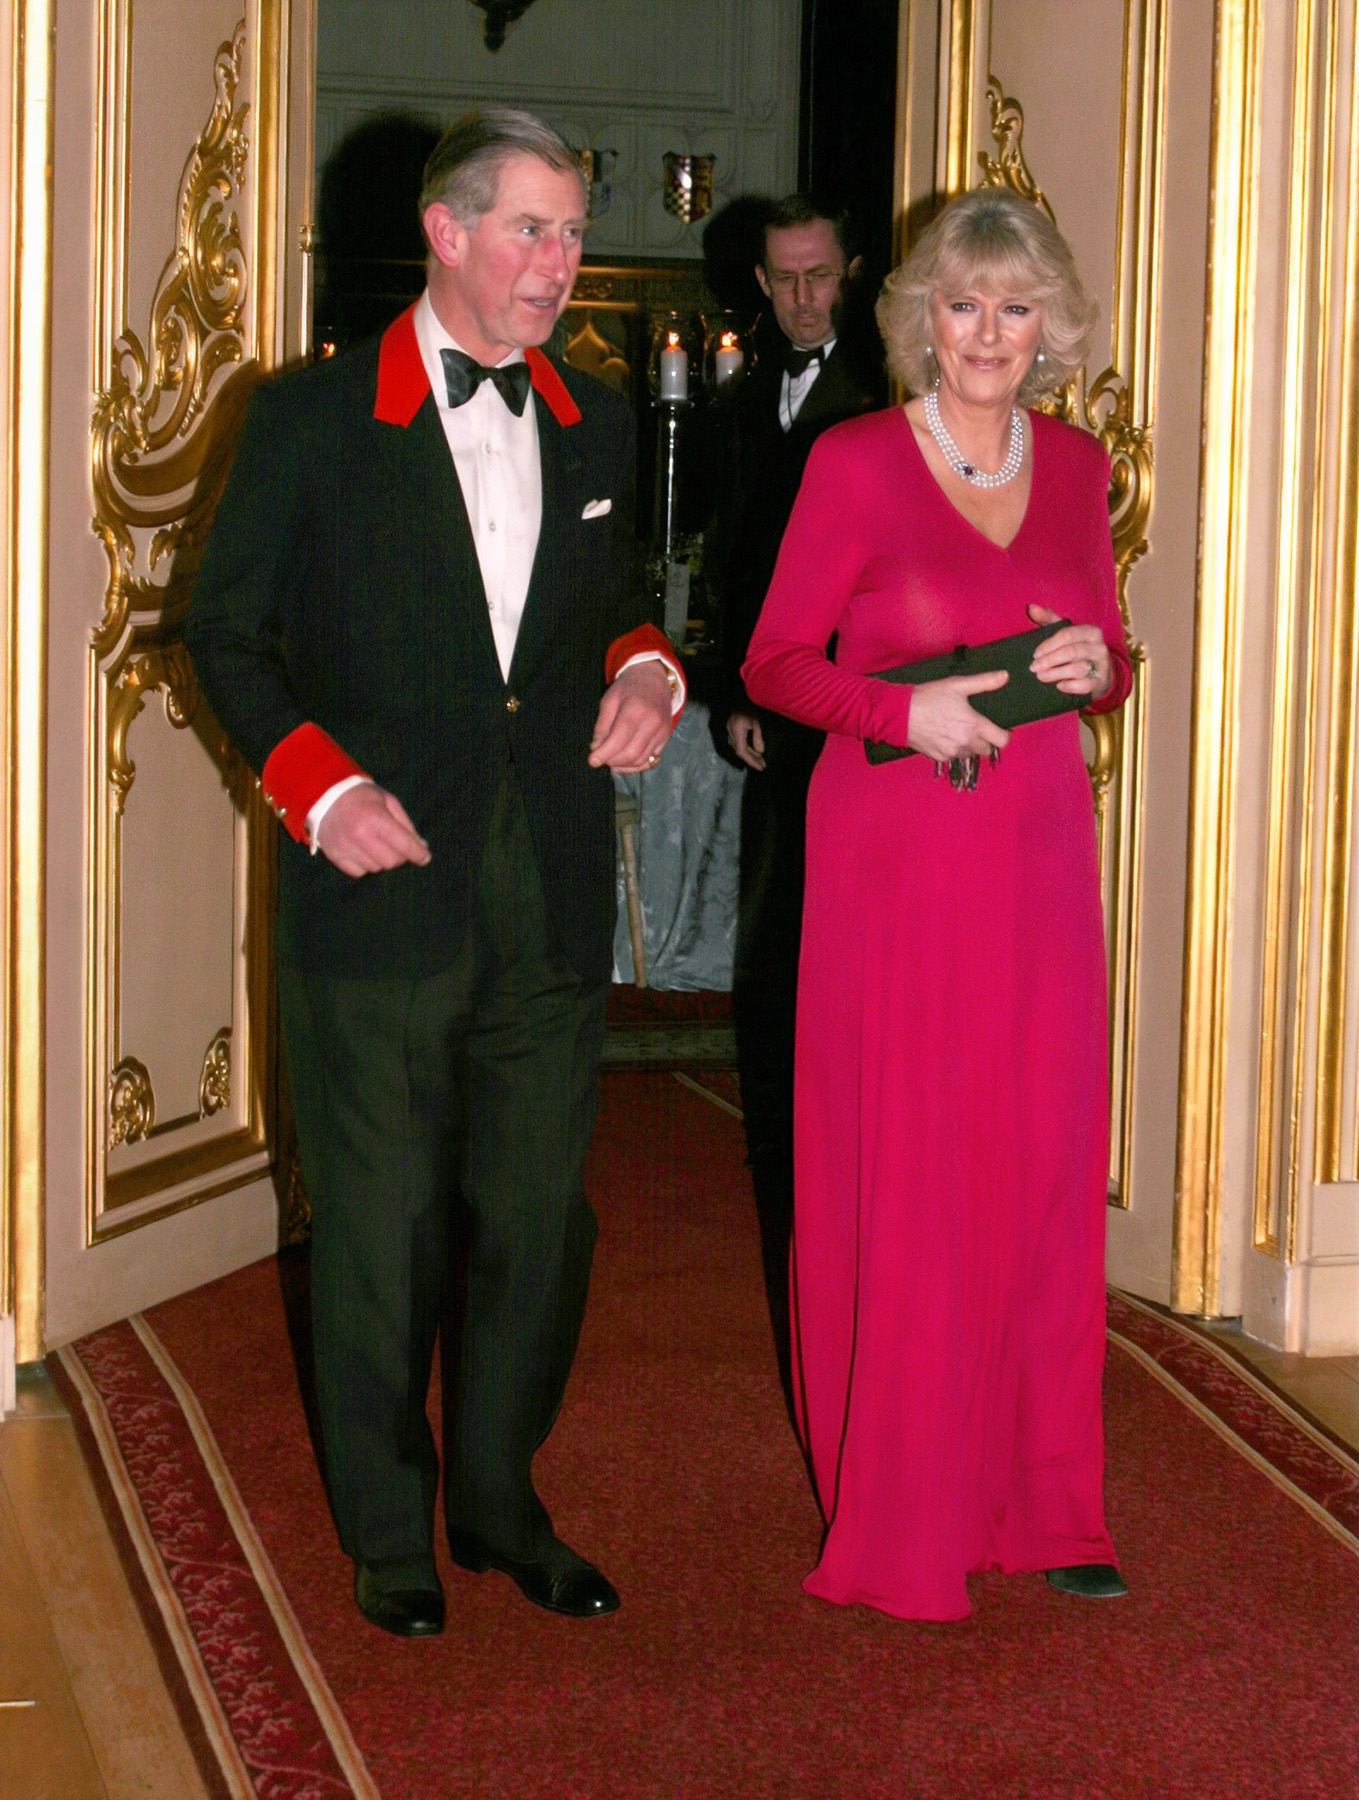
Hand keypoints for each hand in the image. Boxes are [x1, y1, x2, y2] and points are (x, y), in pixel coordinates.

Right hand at [314, 784, 431, 877]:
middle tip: (395, 845)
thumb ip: (406, 824)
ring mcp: (346, 848)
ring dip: (380, 860)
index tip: (425, 858)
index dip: (418, 854)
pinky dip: (365, 865)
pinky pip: (359, 873)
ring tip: (374, 844)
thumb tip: (422, 846)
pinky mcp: (335, 856)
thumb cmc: (362, 797)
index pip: (404, 845)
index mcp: (376, 819)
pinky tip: (361, 851)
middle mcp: (360, 836)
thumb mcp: (388, 801)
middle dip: (399, 856)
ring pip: (376, 868)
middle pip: (392, 862)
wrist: (325, 796)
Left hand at [588, 661, 675, 772]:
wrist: (654, 678)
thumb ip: (602, 726)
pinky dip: (636, 765)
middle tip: (601, 759)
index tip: (592, 760)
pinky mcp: (666, 738)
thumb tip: (596, 748)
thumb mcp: (609, 700)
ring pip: (641, 760)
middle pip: (631, 754)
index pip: (619, 739)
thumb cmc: (628, 688)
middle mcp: (653, 722)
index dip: (604, 754)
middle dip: (613, 761)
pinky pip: (651, 759)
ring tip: (611, 761)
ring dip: (623, 765)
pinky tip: (624, 763)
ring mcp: (662, 731)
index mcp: (636, 709)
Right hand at [726, 711, 765, 770]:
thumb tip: (760, 752)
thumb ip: (757, 737)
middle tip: (763, 766)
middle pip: (740, 751)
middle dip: (752, 760)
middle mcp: (731, 733)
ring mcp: (730, 731)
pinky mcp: (733, 729)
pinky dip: (748, 748)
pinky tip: (756, 751)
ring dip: (750, 754)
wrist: (739, 695)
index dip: (751, 761)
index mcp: (736, 731)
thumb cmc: (750, 707)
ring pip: (740, 747)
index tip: (761, 767)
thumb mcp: (756, 721)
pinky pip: (739, 742)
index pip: (742, 751)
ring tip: (761, 760)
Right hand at [904, 670, 1011, 762]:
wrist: (901, 714)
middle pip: (987, 750)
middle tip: (973, 727)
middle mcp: (966, 742)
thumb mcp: (958, 685)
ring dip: (968, 746)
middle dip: (984, 740)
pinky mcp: (939, 758)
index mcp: (974, 725)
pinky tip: (943, 736)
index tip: (996, 729)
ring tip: (956, 730)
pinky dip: (952, 749)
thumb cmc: (929, 697)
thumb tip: (1005, 676)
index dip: (1002, 735)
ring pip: (970, 754)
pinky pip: (953, 757)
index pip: (1002, 741)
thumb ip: (984, 682)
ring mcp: (952, 752)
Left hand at [1028, 603, 1111, 697]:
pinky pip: (1086, 685)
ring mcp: (1101, 665)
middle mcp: (1099, 646)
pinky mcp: (1100, 682)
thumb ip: (1049, 620)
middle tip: (1034, 667)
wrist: (1100, 673)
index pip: (1067, 635)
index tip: (1035, 654)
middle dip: (1049, 660)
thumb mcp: (1066, 634)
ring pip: (1077, 668)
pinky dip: (1071, 686)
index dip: (1049, 645)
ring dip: (1056, 673)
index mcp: (1090, 631)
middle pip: (1071, 652)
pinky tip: (1059, 686)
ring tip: (1041, 677)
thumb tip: (1031, 607)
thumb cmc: (1078, 650)